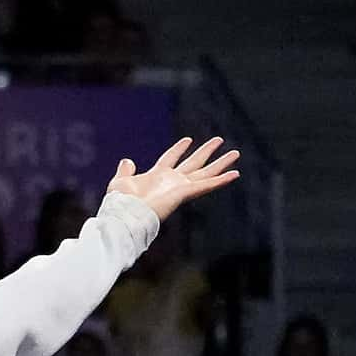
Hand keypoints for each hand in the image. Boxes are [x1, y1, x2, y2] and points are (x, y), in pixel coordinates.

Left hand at [108, 137, 240, 221]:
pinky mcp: (185, 193)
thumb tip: (127, 161)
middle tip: (219, 140)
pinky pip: (206, 185)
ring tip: (235, 153)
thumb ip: (125, 171)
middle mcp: (171, 181)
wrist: (125, 215)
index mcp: (157, 176)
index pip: (170, 158)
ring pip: (205, 173)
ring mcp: (180, 187)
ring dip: (221, 163)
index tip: (187, 139)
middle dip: (206, 152)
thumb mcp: (121, 181)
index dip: (178, 148)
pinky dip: (221, 180)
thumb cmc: (120, 203)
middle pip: (193, 163)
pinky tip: (234, 174)